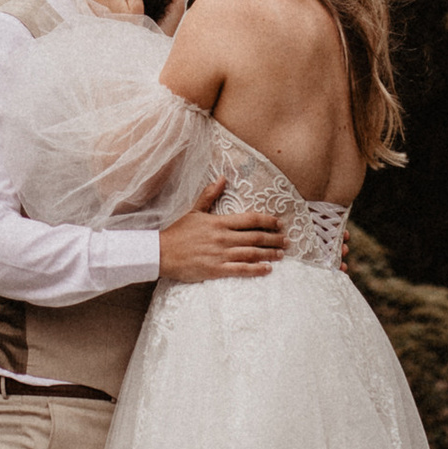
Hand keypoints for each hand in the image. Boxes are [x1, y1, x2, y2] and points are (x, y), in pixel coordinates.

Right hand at [159, 178, 287, 281]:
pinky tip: (267, 269)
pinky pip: (241, 270)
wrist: (161, 253)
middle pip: (256, 237)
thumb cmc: (177, 232)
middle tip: (287, 241)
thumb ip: (209, 195)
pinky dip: (256, 269)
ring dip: (269, 253)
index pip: (250, 219)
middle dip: (274, 239)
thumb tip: (221, 178)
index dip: (268, 221)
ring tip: (281, 254)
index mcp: (219, 222)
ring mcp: (220, 254)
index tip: (279, 223)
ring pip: (251, 253)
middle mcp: (223, 238)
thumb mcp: (194, 211)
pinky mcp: (216, 269)